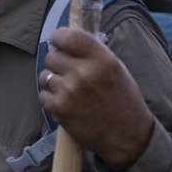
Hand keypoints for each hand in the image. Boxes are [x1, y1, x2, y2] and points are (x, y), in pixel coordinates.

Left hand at [41, 27, 155, 171]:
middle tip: (68, 71)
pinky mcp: (59, 110)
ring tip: (68, 89)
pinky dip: (51, 99)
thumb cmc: (124, 100)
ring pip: (45, 75)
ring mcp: (69, 92)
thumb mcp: (116, 68)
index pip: (67, 36)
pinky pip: (43, 95)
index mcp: (101, 59)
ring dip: (53, 81)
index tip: (60, 43)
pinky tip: (65, 102)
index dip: (59, 38)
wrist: (128, 136)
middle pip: (51, 55)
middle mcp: (83, 73)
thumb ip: (92, 52)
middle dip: (58, 62)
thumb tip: (69, 38)